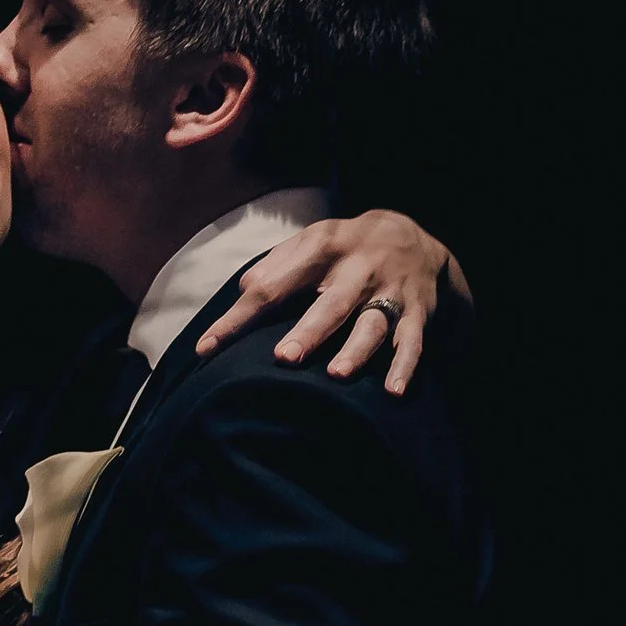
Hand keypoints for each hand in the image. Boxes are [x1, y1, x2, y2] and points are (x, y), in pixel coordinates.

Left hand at [194, 208, 470, 396]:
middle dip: (310, 331)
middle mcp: (357, 268)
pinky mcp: (417, 311)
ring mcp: (390, 290)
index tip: (207, 348)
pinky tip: (393, 391)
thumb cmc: (341, 247)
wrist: (413, 234)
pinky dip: (405, 366)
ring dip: (356, 349)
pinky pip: (413, 341)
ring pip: (373, 323)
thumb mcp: (308, 241)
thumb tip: (243, 292)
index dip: (238, 318)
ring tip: (337, 374)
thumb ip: (274, 266)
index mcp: (321, 247)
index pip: (272, 286)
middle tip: (285, 357)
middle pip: (331, 303)